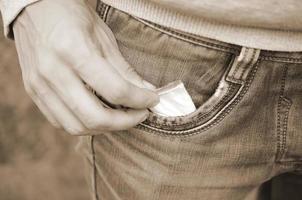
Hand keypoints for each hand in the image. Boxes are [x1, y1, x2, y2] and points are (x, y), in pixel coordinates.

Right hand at [13, 0, 158, 134]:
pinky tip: (98, 115)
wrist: (34, 8)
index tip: (153, 99)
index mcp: (74, 50)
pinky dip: (84, 124)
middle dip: (125, 122)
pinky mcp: (33, 92)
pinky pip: (61, 122)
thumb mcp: (104, 36)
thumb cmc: (72, 16)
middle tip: (140, 114)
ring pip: (76, 126)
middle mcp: (53, 72)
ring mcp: (39, 85)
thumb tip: (146, 91)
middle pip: (94, 117)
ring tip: (121, 117)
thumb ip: (124, 69)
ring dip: (105, 128)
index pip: (115, 90)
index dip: (140, 100)